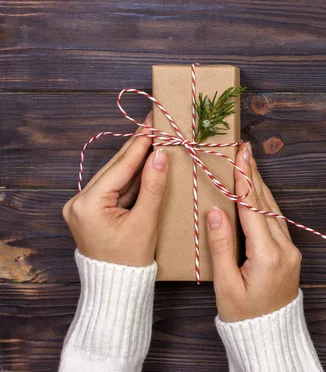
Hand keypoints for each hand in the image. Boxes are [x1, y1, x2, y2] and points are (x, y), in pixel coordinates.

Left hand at [62, 112, 168, 266]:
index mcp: (88, 205)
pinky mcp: (90, 211)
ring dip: (134, 162)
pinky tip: (145, 163)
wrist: (117, 286)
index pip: (119, 169)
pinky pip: (113, 189)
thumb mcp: (145, 221)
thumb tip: (160, 155)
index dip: (139, 146)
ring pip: (114, 178)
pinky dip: (130, 179)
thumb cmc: (131, 260)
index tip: (152, 125)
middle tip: (152, 125)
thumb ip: (153, 186)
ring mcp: (82, 206)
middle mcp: (79, 202)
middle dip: (136, 149)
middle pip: (114, 170)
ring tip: (152, 139)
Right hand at [207, 142, 301, 321]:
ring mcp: (290, 251)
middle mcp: (284, 248)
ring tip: (250, 163)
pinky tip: (258, 193)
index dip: (244, 181)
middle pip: (266, 204)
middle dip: (254, 175)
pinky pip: (277, 221)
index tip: (241, 157)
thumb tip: (216, 211)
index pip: (253, 209)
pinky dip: (265, 203)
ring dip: (260, 186)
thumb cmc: (244, 316)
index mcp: (267, 255)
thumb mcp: (226, 285)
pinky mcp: (290, 254)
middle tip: (245, 149)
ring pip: (273, 210)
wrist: (270, 336)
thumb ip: (221, 246)